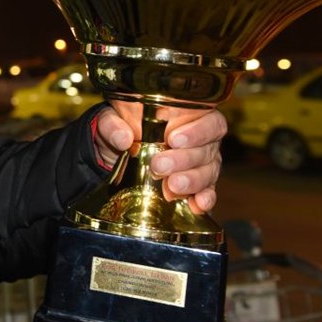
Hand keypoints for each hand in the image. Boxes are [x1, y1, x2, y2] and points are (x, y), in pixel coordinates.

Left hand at [93, 102, 224, 214]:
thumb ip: (113, 125)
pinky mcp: (197, 185)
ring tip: (172, 186)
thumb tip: (123, 138)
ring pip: (208, 172)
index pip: (210, 121)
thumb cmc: (121, 128)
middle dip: (185, 159)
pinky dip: (204, 199)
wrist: (115, 153)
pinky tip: (197, 205)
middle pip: (207, 150)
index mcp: (189, 116)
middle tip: (160, 166)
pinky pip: (207, 193)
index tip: (173, 139)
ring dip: (192, 180)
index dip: (197, 131)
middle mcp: (202, 140)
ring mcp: (202, 163)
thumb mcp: (111, 121)